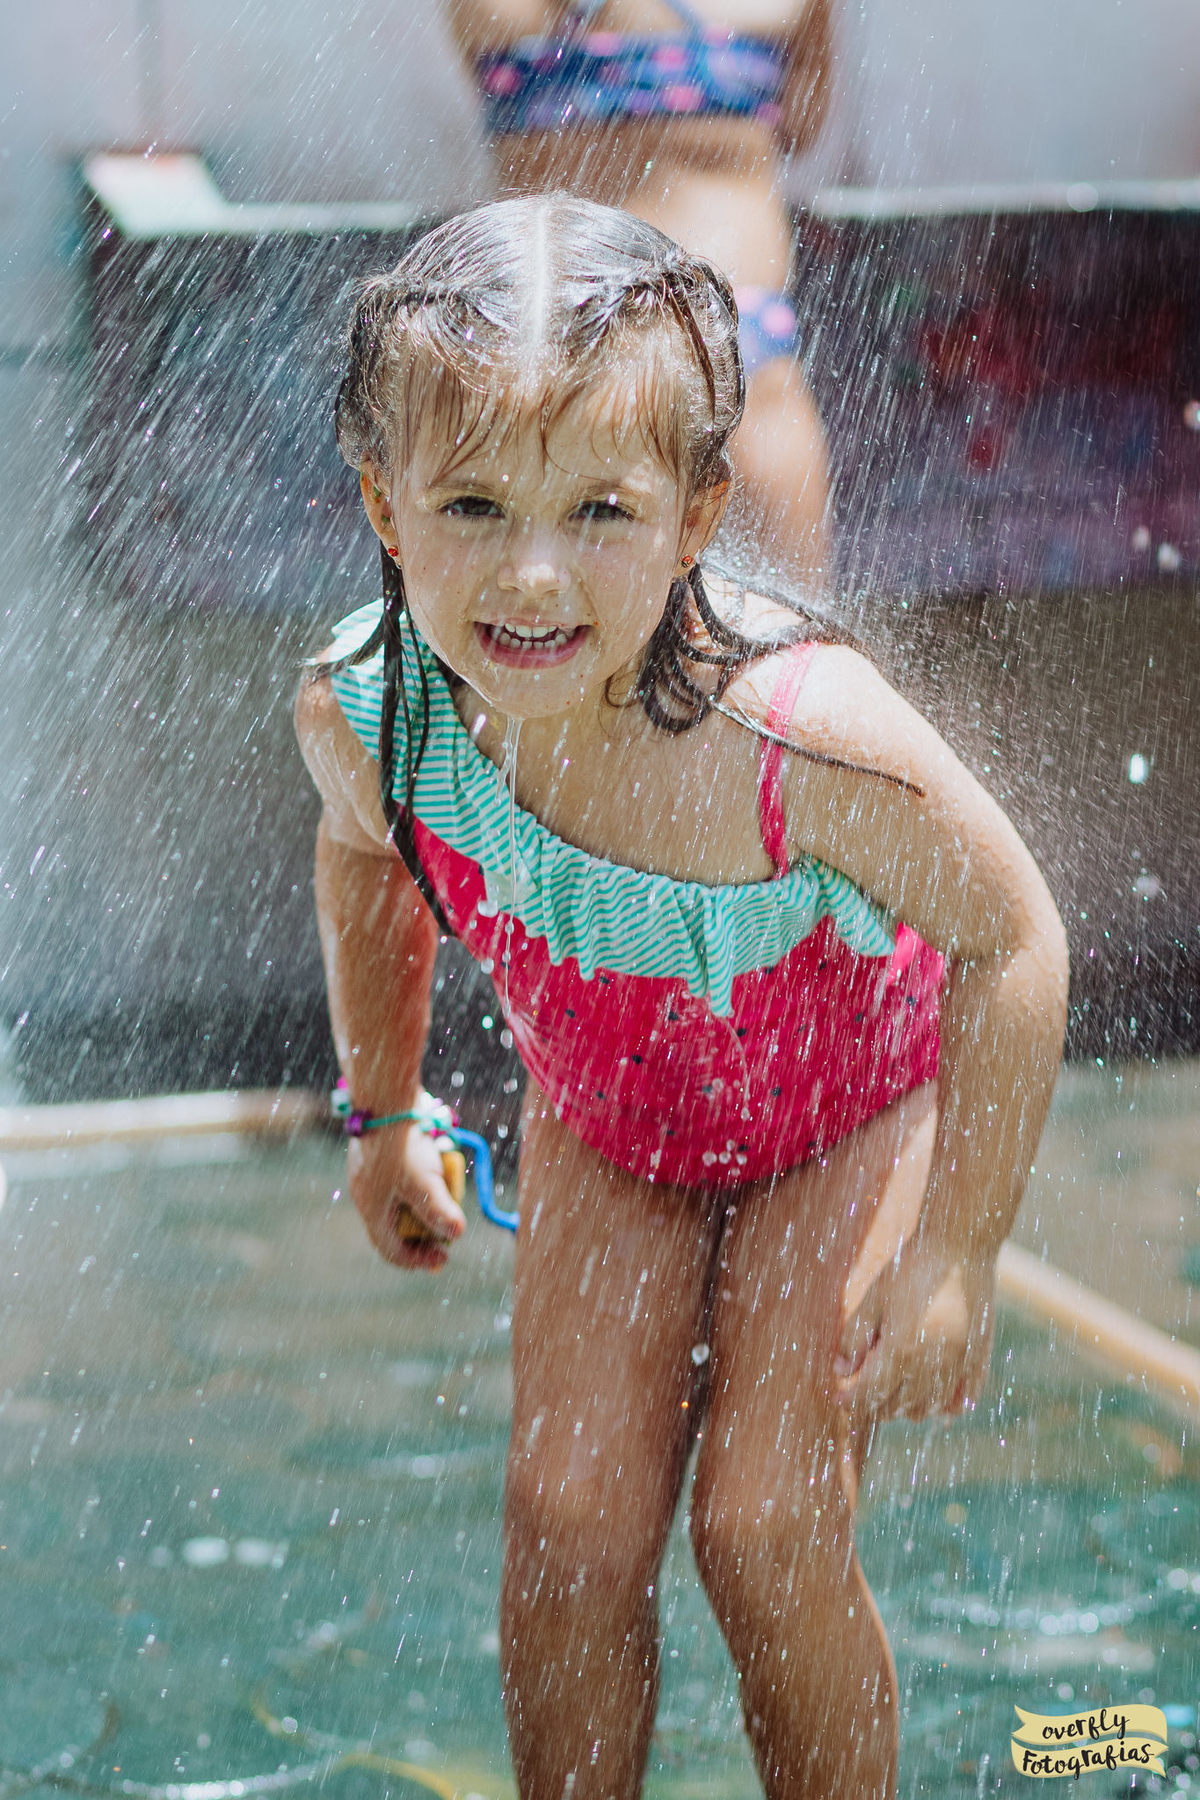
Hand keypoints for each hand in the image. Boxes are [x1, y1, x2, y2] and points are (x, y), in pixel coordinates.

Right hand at [347, 1126, 466, 1272]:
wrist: (384, 1096)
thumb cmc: (402, 1143)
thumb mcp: (425, 1182)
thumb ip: (440, 1211)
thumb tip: (456, 1234)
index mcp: (372, 1209)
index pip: (392, 1251)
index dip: (419, 1260)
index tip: (445, 1257)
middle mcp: (367, 1194)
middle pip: (397, 1227)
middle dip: (425, 1229)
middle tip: (449, 1227)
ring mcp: (371, 1172)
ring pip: (401, 1199)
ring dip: (426, 1199)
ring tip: (447, 1187)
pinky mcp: (380, 1153)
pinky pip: (402, 1175)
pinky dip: (421, 1176)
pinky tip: (437, 1160)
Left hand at [836, 1232, 996, 1423]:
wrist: (961, 1246)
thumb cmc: (911, 1268)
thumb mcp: (873, 1297)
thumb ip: (854, 1336)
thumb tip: (841, 1370)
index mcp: (902, 1351)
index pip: (870, 1393)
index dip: (850, 1401)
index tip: (837, 1399)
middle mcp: (932, 1366)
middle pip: (897, 1406)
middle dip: (874, 1406)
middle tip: (861, 1395)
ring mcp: (960, 1365)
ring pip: (929, 1408)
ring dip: (907, 1409)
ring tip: (892, 1398)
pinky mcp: (979, 1358)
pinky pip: (963, 1399)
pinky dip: (946, 1407)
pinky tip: (935, 1406)